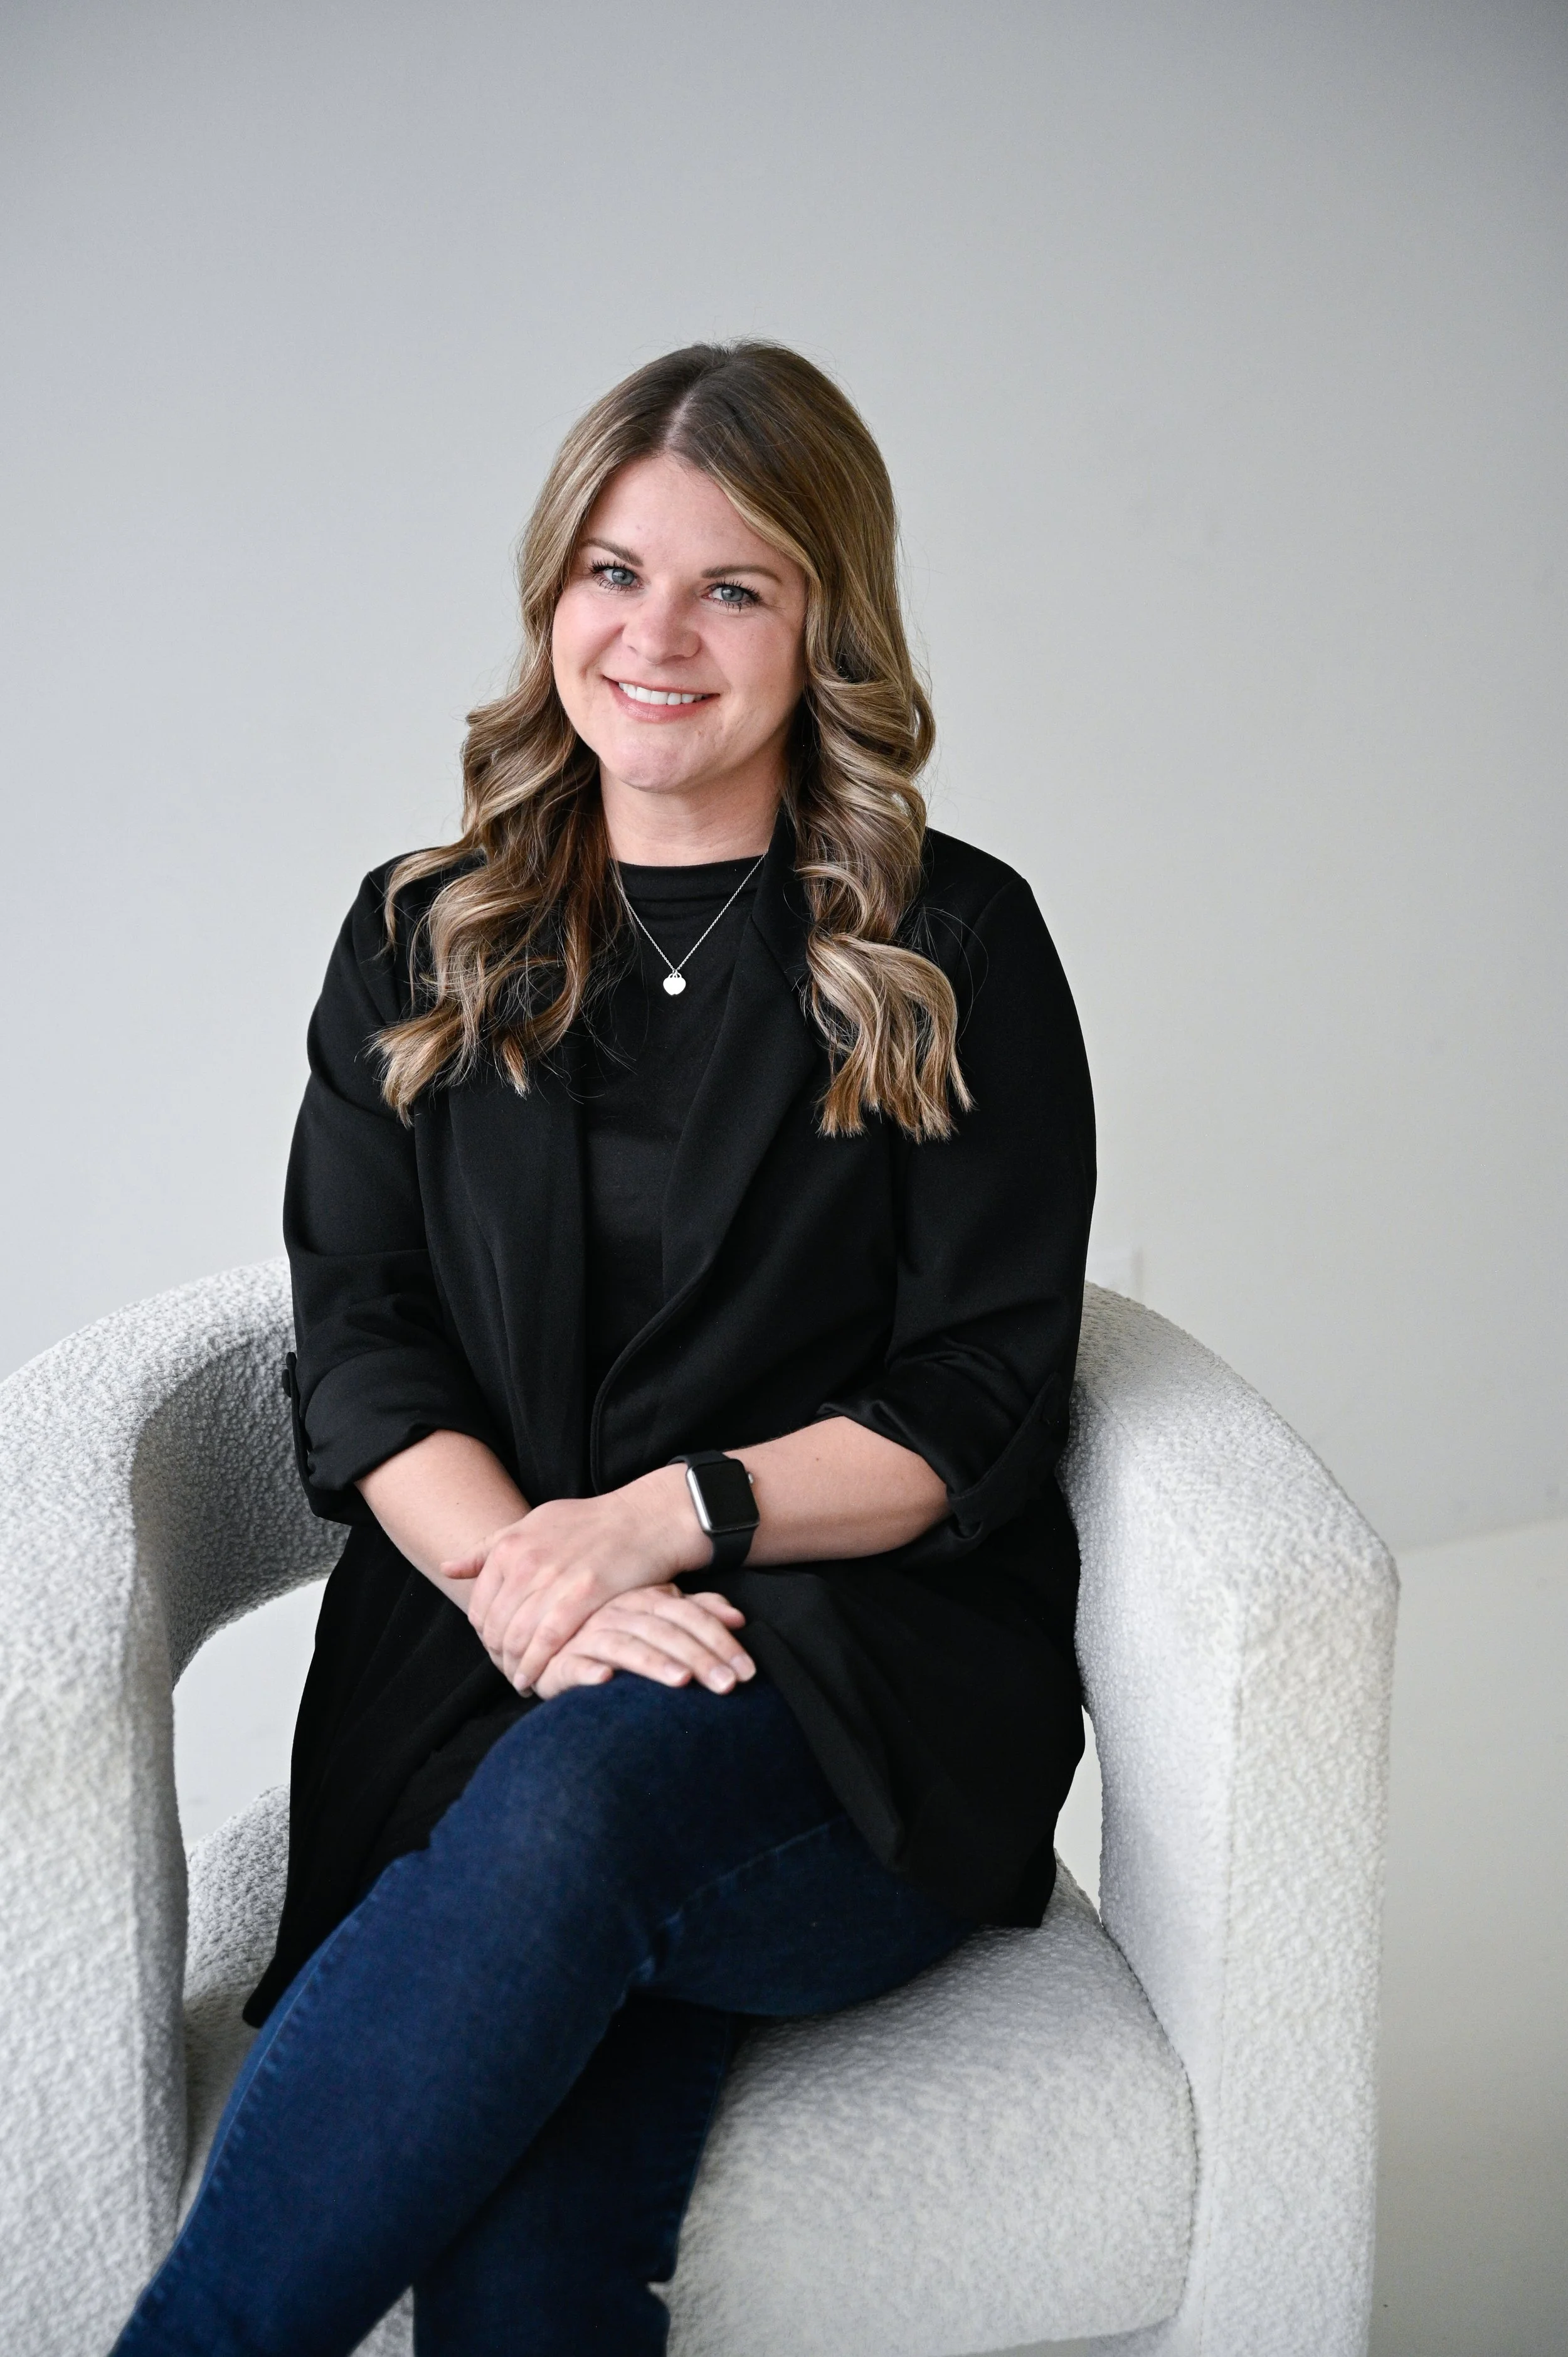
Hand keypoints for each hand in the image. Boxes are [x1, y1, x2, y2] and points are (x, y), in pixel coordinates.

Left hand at [441, 1469, 710, 1692]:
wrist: (645, 1519)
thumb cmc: (590, 1523)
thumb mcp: (534, 1523)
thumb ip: (489, 1548)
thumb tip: (447, 1568)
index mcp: (510, 1545)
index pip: (479, 1606)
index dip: (485, 1636)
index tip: (497, 1650)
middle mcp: (525, 1561)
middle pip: (495, 1627)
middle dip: (498, 1657)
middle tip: (509, 1672)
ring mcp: (554, 1579)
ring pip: (517, 1639)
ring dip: (514, 1668)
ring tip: (521, 1681)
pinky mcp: (583, 1596)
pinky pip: (547, 1642)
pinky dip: (536, 1666)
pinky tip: (535, 1680)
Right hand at [532, 1587, 756, 1699]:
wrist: (555, 1643)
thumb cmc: (617, 1631)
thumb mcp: (661, 1617)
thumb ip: (698, 1613)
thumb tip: (739, 1617)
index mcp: (644, 1599)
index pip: (689, 1615)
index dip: (720, 1640)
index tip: (747, 1670)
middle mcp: (617, 1612)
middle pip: (664, 1632)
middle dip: (699, 1657)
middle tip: (728, 1684)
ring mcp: (586, 1635)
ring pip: (624, 1645)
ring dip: (652, 1662)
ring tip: (681, 1681)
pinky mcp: (559, 1661)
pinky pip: (573, 1664)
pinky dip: (588, 1670)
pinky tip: (605, 1680)